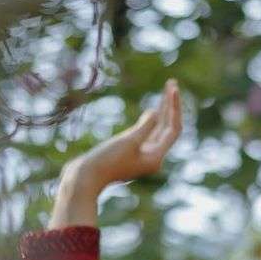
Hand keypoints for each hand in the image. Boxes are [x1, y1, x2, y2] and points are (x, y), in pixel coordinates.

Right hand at [65, 77, 182, 194]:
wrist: (86, 177)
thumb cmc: (106, 161)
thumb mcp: (128, 141)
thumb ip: (145, 126)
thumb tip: (156, 112)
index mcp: (155, 158)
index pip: (173, 129)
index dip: (174, 107)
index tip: (172, 87)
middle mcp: (153, 158)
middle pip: (168, 128)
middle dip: (170, 105)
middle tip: (172, 82)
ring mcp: (142, 156)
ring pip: (158, 130)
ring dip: (163, 110)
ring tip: (167, 90)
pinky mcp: (131, 153)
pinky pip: (147, 134)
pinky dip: (151, 121)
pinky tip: (153, 111)